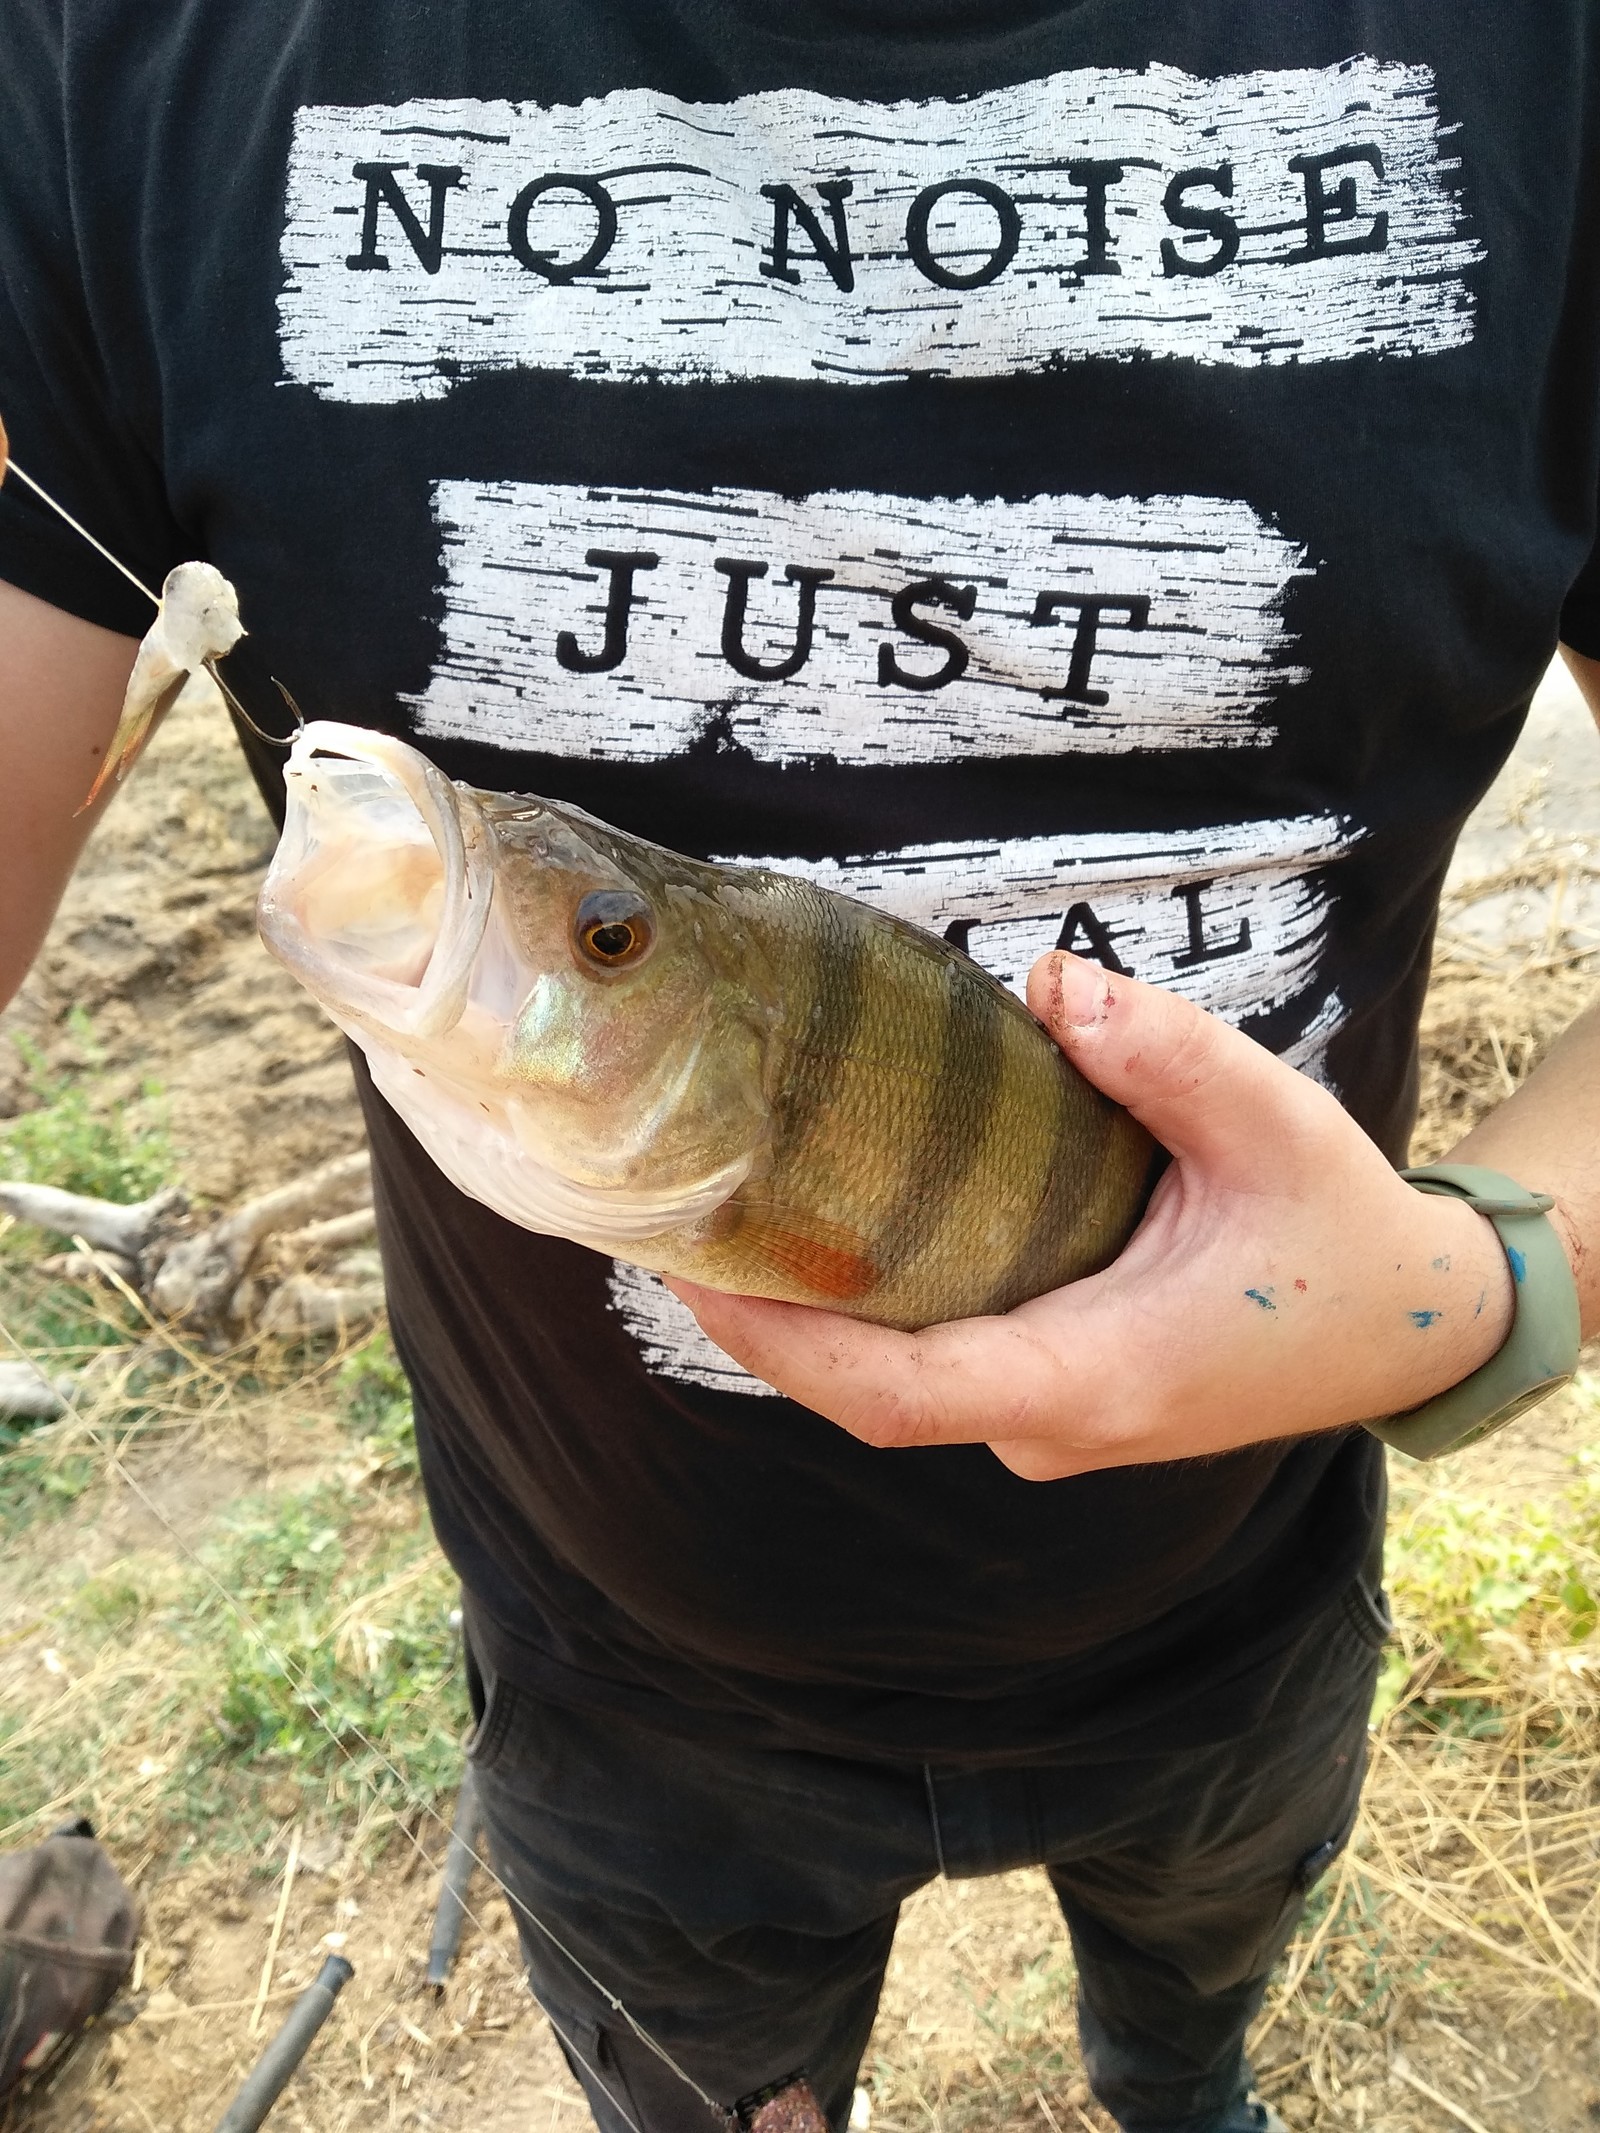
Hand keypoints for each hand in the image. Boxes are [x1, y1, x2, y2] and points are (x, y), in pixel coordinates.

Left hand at [666, 952, 1518, 1479]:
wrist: (1411, 1324)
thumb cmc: (1341, 1234)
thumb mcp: (1271, 1124)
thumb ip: (1165, 1054)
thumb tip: (1051, 983)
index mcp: (1098, 1374)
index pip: (896, 1391)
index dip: (780, 1342)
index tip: (689, 1268)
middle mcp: (1061, 1420)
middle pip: (869, 1393)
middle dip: (764, 1321)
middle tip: (671, 1219)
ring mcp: (1058, 1421)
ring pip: (897, 1388)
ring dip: (807, 1321)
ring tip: (721, 1220)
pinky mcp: (1062, 1397)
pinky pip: (935, 1370)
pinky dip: (864, 1319)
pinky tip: (824, 1240)